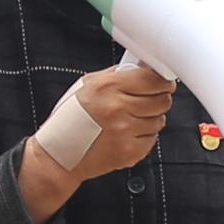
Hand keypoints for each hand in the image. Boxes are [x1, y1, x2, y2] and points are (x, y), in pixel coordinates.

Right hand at [35, 61, 177, 183]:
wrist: (58, 154)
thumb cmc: (69, 119)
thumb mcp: (86, 86)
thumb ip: (115, 76)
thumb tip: (142, 69)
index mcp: (107, 87)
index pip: (152, 79)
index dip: (162, 81)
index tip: (164, 82)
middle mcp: (117, 108)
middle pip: (162, 100)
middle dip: (158, 99)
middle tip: (148, 100)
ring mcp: (125, 131)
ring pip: (159, 120)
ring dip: (149, 119)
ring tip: (129, 120)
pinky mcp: (129, 151)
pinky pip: (152, 139)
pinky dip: (143, 136)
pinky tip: (126, 134)